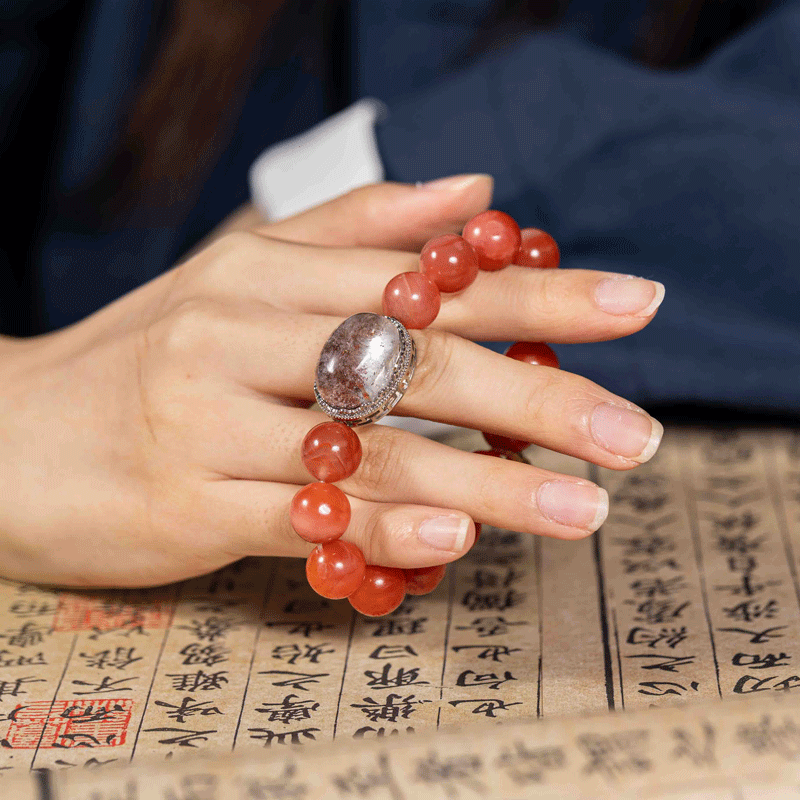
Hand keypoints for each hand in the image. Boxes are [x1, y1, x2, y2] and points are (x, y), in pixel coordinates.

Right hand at [0, 176, 662, 587]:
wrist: (11, 432)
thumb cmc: (143, 356)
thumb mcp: (241, 273)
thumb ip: (356, 230)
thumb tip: (473, 192)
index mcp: (269, 270)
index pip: (428, 276)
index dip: (538, 289)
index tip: (632, 306)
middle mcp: (242, 331)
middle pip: (416, 358)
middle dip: (539, 395)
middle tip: (631, 431)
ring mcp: (209, 416)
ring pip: (373, 444)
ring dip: (490, 479)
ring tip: (585, 505)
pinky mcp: (184, 497)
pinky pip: (302, 512)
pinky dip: (384, 520)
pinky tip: (455, 534)